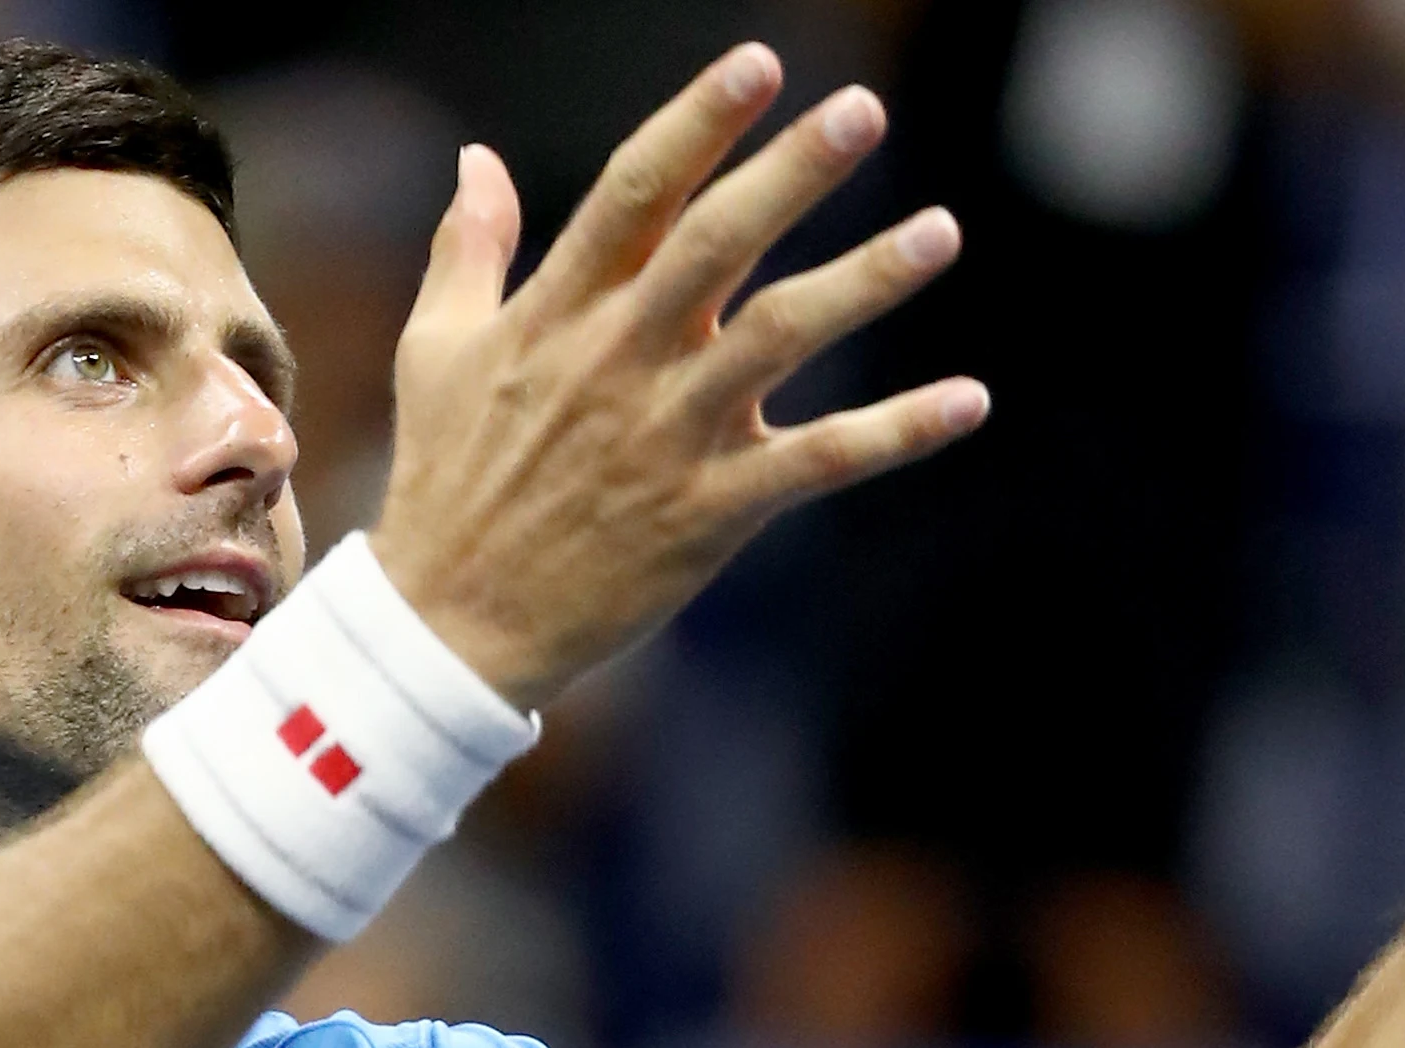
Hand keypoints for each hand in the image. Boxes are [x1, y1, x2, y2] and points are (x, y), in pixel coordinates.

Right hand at [367, 43, 988, 710]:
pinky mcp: (709, 513)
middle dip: (791, 172)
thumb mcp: (436, 354)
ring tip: (941, 231)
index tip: (761, 64)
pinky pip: (816, 464)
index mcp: (557, 313)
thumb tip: (478, 159)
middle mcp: (618, 360)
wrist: (452, 627)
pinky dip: (894, 433)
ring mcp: (668, 436)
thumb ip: (468, 251)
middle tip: (863, 110)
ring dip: (865, 283)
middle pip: (716, 244)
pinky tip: (968, 399)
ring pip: (779, 340)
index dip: (698, 123)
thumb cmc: (447, 484)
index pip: (635, 194)